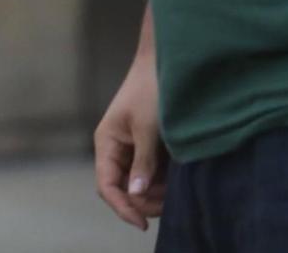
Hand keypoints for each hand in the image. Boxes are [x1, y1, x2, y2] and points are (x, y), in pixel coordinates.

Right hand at [94, 51, 166, 229]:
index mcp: (107, 142)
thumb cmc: (152, 91)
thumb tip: (135, 195)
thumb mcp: (148, 128)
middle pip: (124, 189)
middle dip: (143, 202)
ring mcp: (134, 149)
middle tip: (170, 205)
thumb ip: (143, 162)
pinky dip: (165, 184)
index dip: (122, 207)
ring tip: (178, 192)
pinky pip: (154, 175)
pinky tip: (180, 182)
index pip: (107, 185)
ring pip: (140, 185)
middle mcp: (117, 149)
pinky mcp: (151, 148)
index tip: (143, 224)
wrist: (169, 63)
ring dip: (157, 194)